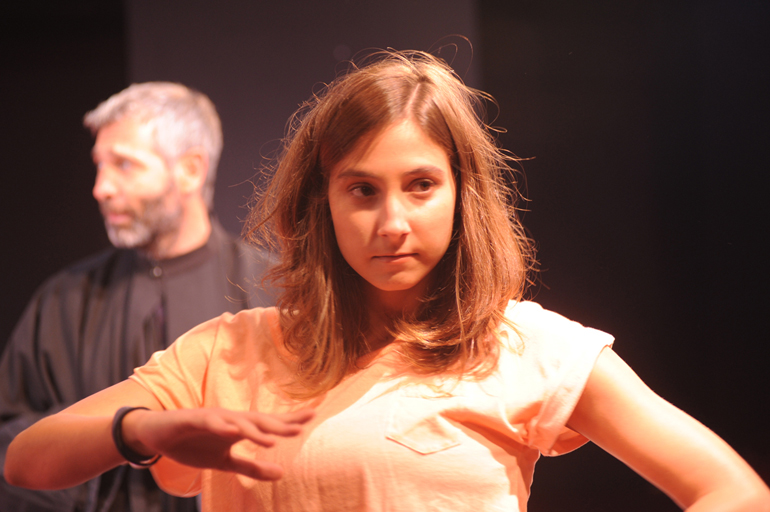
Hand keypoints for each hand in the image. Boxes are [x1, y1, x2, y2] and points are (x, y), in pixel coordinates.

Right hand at [124, 407, 313, 479]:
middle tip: (303, 425)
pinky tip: (233, 432)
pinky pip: (210, 423)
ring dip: (255, 430)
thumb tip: (282, 473)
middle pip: (259, 419)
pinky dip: (222, 426)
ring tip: (272, 439)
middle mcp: (230, 419)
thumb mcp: (224, 461)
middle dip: (280, 423)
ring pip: (238, 422)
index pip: (269, 423)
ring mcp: (213, 417)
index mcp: (239, 428)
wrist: (156, 435)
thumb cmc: (193, 444)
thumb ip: (252, 466)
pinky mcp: (193, 419)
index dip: (289, 421)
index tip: (313, 416)